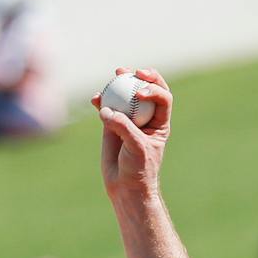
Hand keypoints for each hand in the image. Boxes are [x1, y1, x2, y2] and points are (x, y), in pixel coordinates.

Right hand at [94, 67, 171, 204]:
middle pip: (147, 90)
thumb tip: (106, 109)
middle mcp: (146, 117)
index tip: (140, 92)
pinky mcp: (111, 123)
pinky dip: (101, 100)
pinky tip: (95, 98)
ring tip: (117, 73)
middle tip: (133, 72)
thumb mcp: (136, 147)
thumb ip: (123, 127)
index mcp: (159, 122)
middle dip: (143, 77)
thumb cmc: (138, 168)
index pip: (162, 98)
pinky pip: (107, 106)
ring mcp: (128, 118)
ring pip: (126, 95)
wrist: (124, 185)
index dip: (154, 90)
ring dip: (121, 82)